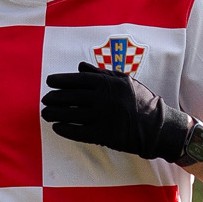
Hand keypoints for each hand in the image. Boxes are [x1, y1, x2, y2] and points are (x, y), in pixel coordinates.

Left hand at [41, 63, 195, 161]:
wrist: (157, 126)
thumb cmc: (140, 101)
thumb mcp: (124, 81)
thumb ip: (101, 73)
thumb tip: (79, 67)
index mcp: (107, 83)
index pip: (77, 79)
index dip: (60, 80)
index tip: (49, 82)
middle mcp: (103, 98)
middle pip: (70, 97)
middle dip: (54, 98)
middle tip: (45, 99)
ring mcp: (102, 117)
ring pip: (71, 114)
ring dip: (55, 114)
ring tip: (45, 114)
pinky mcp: (103, 134)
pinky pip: (78, 132)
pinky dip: (65, 129)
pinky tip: (57, 127)